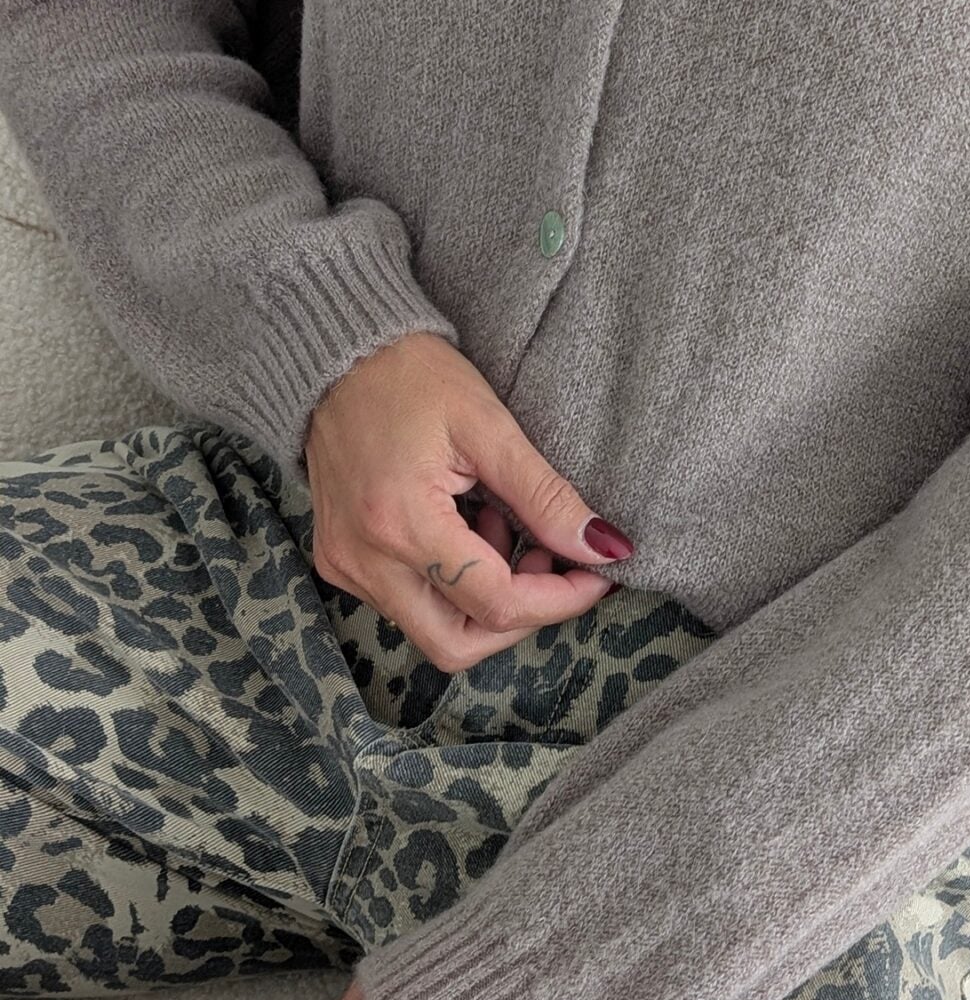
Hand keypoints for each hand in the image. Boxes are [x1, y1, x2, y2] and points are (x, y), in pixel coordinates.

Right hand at [302, 330, 633, 671]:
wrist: (336, 354)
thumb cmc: (411, 376)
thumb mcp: (489, 426)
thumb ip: (546, 495)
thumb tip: (604, 548)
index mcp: (400, 522)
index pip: (496, 604)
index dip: (559, 599)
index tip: (597, 573)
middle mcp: (364, 560)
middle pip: (458, 645)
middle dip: (520, 617)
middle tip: (552, 562)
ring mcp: (345, 566)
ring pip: (433, 630)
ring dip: (487, 599)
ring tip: (505, 528)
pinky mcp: (340, 561)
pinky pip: (407, 604)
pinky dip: (453, 585)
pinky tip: (470, 527)